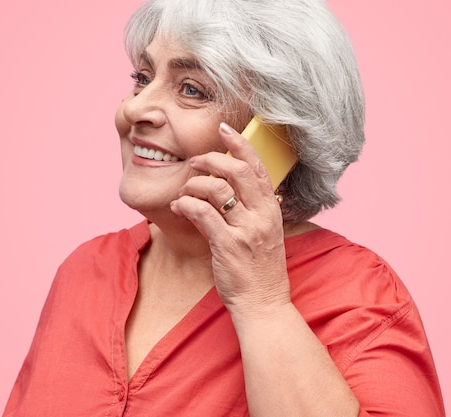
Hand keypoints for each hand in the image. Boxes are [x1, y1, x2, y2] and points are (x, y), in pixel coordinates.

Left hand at [170, 122, 290, 315]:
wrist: (263, 303)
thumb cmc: (261, 270)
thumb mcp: (265, 234)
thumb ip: (252, 210)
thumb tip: (226, 190)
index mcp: (272, 209)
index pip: (258, 167)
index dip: (240, 143)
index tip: (224, 129)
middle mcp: (262, 215)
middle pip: (238, 170)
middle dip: (212, 158)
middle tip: (195, 160)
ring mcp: (246, 229)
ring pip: (217, 188)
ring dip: (194, 184)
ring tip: (184, 190)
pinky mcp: (228, 245)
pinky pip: (202, 213)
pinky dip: (185, 204)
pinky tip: (178, 207)